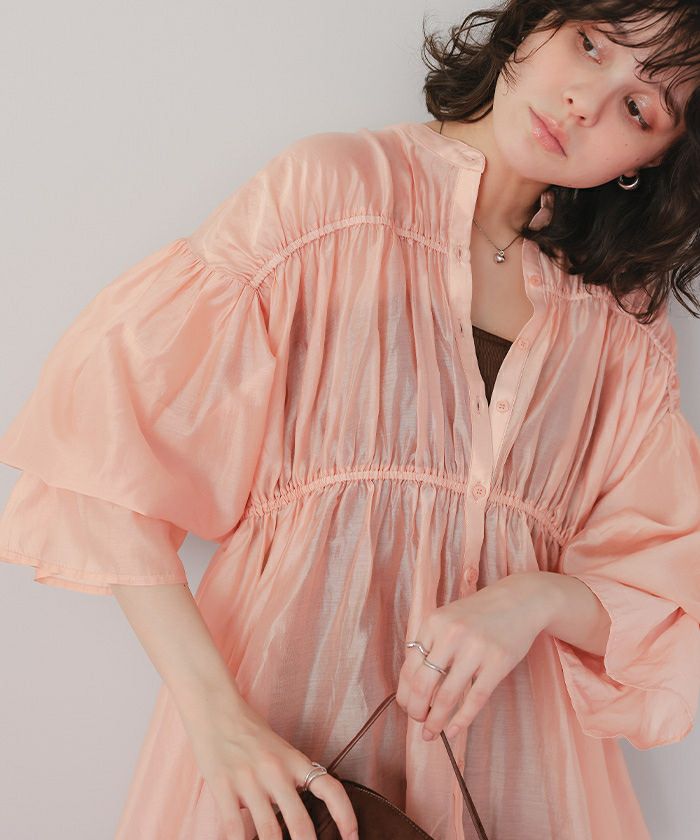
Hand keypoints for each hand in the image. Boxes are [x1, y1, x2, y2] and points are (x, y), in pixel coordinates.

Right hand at [180, 690, 358, 839]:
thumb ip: (290, 780)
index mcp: (294, 760)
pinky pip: (234, 828)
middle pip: (300, 821)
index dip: (346, 815)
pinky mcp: (223, 786)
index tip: (353, 837)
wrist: (215, 708)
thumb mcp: (279, 751)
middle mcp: (275, 770)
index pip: (330, 788)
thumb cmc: (248, 732)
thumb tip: (300, 817)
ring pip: (269, 831)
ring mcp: (249, 779)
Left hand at [395, 572, 551, 741]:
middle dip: (416, 709)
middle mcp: (451, 634)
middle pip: (423, 683)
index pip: (410, 666)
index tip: (406, 707)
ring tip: (430, 733)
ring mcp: (475, 648)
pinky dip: (461, 720)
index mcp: (433, 622)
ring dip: (435, 720)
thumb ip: (430, 645)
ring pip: (447, 696)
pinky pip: (475, 699)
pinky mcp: (498, 663)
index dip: (405, 692)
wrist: (520, 600)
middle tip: (418, 722)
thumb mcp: (448, 619)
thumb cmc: (479, 615)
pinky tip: (452, 731)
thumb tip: (412, 688)